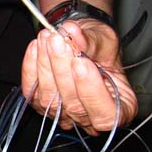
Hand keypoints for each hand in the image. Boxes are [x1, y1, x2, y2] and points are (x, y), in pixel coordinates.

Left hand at [21, 19, 136, 135]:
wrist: (82, 43)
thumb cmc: (100, 47)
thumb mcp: (106, 40)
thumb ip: (92, 41)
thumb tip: (71, 33)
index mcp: (120, 109)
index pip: (105, 115)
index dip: (90, 90)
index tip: (81, 62)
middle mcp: (90, 118)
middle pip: (73, 106)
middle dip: (62, 70)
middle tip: (58, 40)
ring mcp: (63, 115)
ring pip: (49, 100)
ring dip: (46, 65)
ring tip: (48, 38)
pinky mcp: (40, 105)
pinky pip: (32, 91)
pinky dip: (31, 67)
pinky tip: (35, 47)